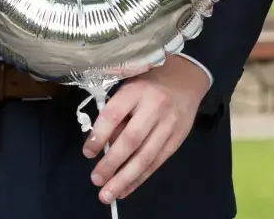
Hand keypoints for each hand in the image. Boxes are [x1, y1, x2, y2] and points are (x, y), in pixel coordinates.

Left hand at [81, 57, 208, 204]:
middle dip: (112, 163)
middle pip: (131, 140)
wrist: (186, 79)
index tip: (87, 152)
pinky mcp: (177, 139)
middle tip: (96, 179)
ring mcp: (169, 124)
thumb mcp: (130, 86)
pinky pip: (157, 162)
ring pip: (146, 156)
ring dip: (125, 178)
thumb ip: (117, 112)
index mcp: (137, 90)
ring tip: (109, 194)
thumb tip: (104, 144)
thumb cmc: (150, 82)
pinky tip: (126, 189)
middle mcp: (155, 107)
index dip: (98, 135)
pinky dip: (140, 178)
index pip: (114, 115)